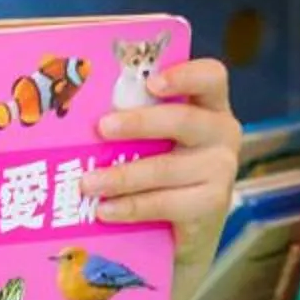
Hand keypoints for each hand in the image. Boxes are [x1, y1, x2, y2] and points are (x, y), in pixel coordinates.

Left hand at [89, 58, 240, 258]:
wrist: (186, 224)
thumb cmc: (160, 163)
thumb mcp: (153, 135)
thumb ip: (132, 114)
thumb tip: (78, 108)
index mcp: (209, 103)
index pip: (211, 77)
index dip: (185, 75)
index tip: (150, 82)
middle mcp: (221, 132)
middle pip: (183, 120)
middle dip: (139, 123)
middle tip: (102, 128)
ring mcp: (221, 169)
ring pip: (167, 168)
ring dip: (123, 175)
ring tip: (88, 182)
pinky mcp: (213, 204)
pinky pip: (166, 203)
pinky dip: (131, 207)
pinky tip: (105, 210)